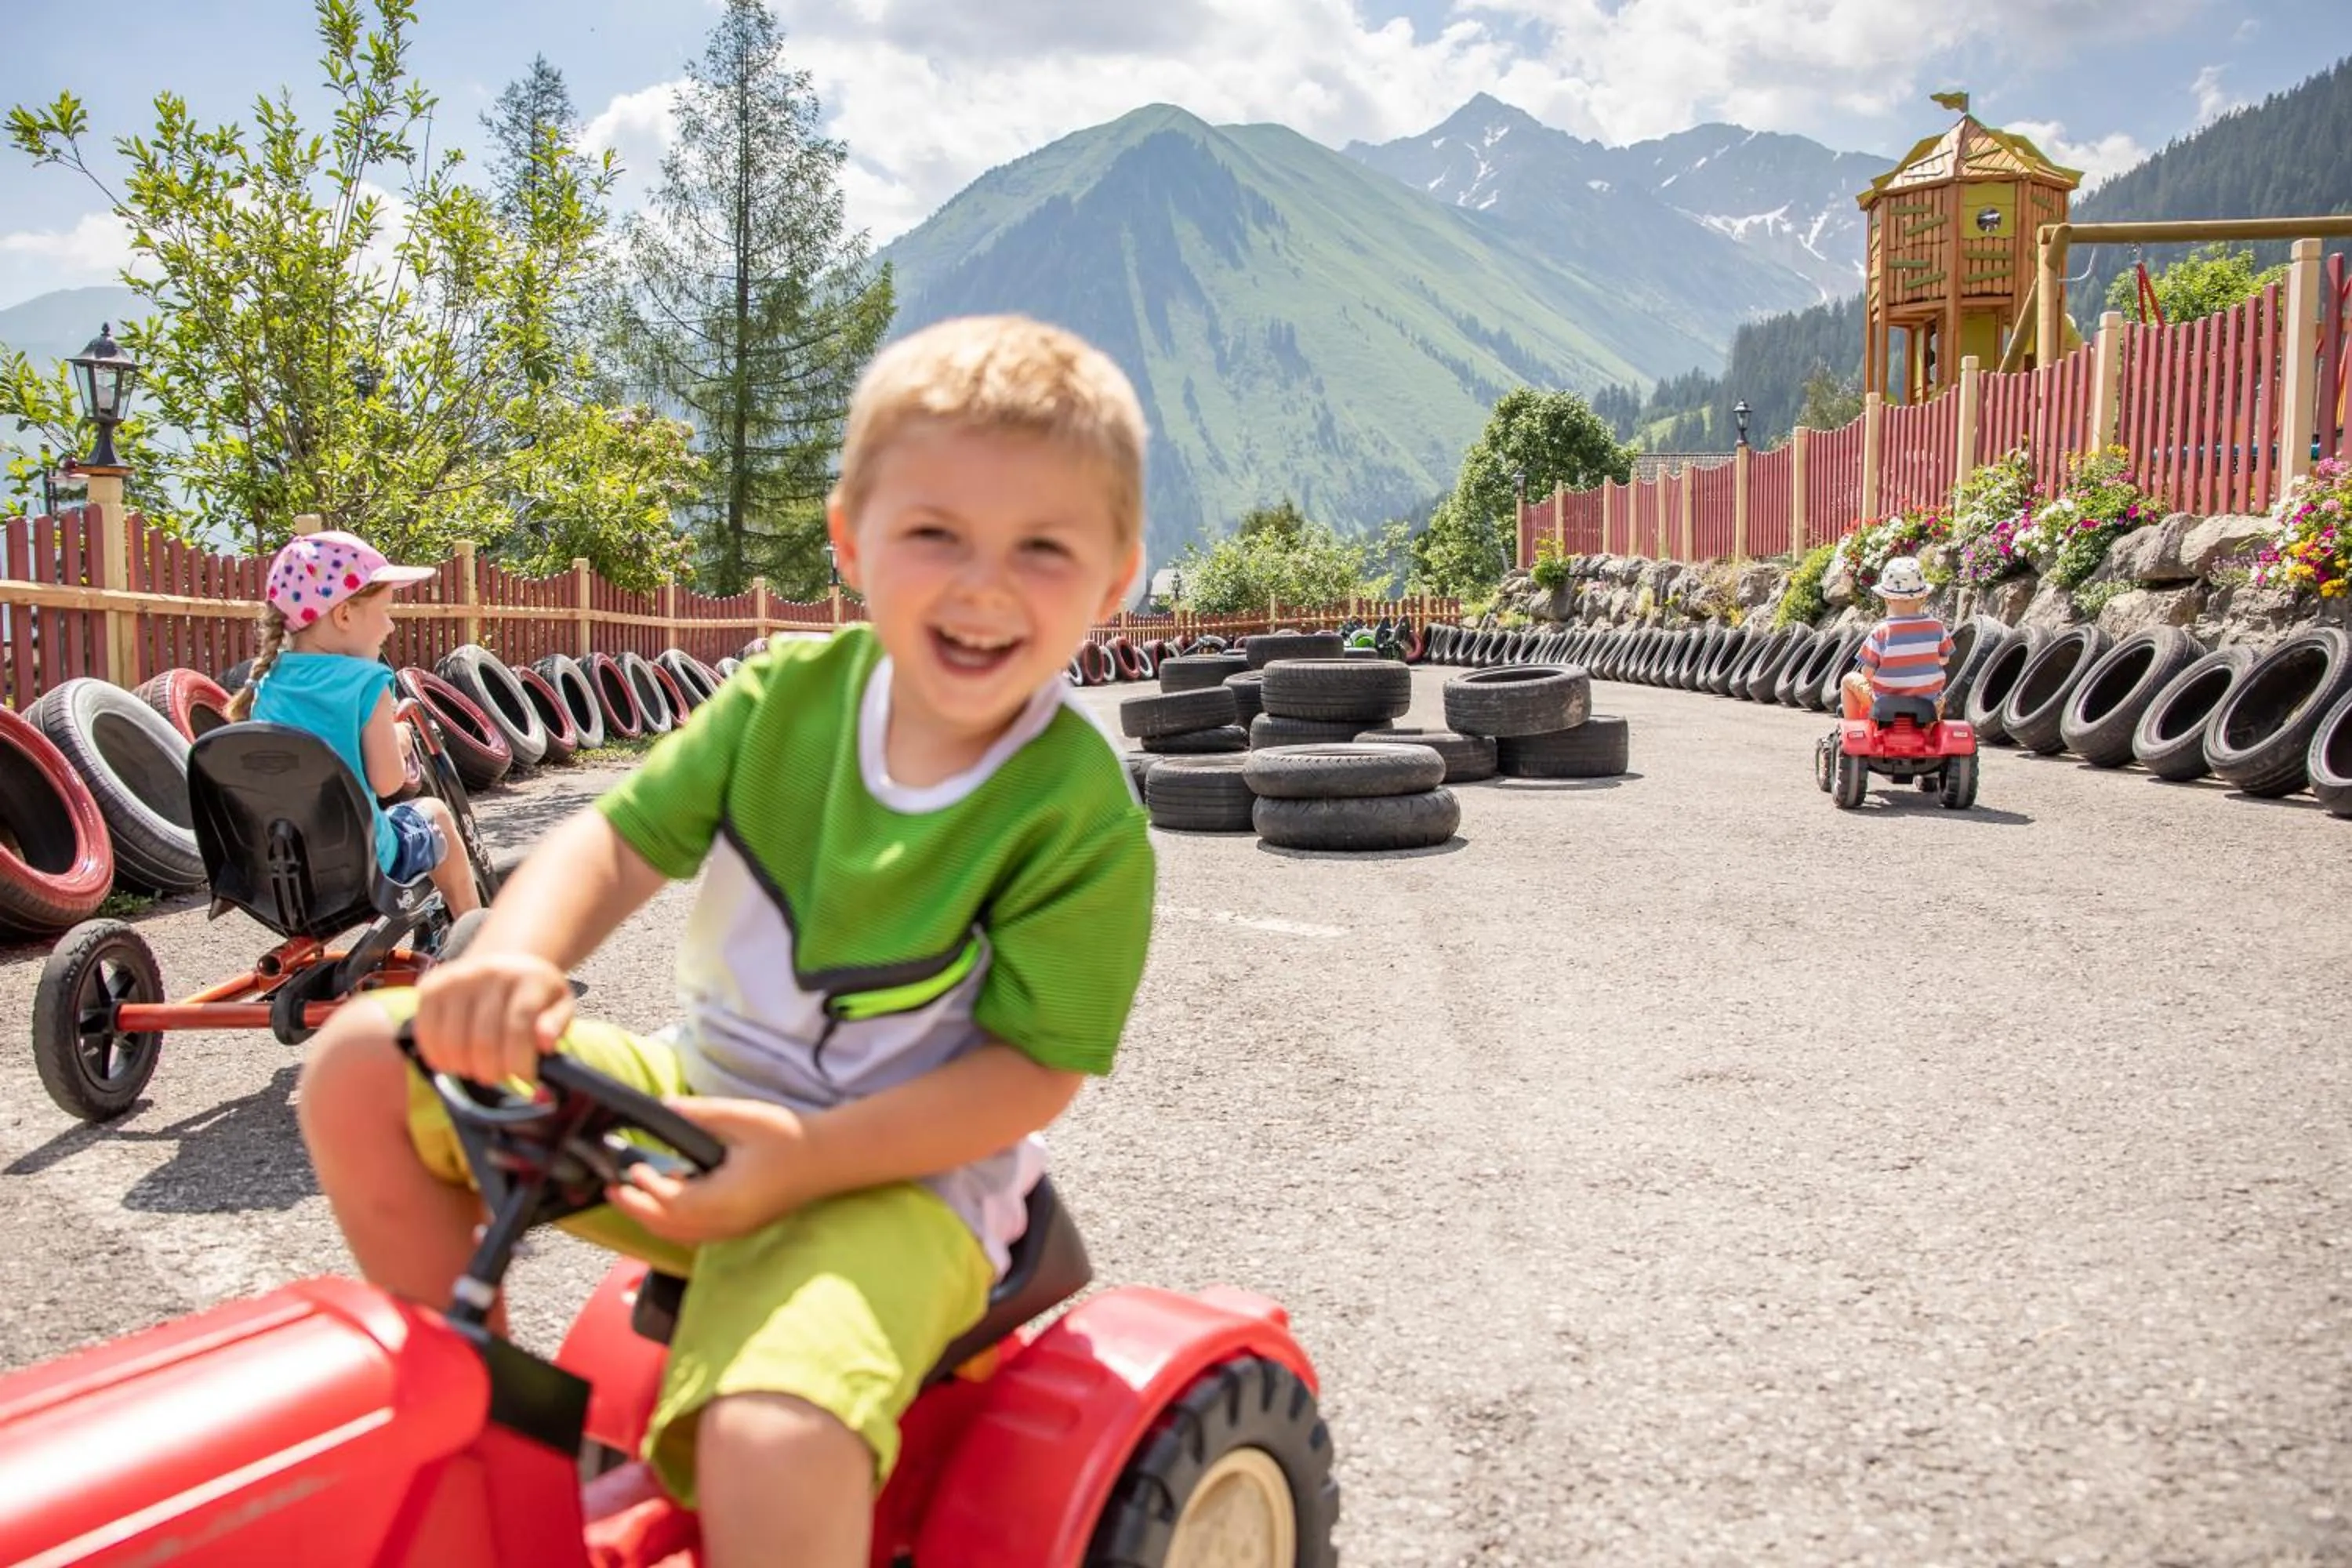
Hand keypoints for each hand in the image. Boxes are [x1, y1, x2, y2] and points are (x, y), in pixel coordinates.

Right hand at [410, 951, 572, 1086]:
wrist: (504, 963)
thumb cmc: (534, 994)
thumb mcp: (560, 1005)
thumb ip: (556, 1024)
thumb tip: (544, 1043)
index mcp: (528, 977)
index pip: (519, 1024)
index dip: (519, 1059)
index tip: (525, 1077)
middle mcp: (490, 972)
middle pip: (483, 1037)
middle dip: (491, 1070)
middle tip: (497, 1078)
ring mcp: (457, 977)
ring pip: (452, 1038)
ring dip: (463, 1067)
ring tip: (475, 1071)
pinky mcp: (431, 986)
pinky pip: (425, 1030)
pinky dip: (436, 1055)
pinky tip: (450, 1063)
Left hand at [605, 1097, 815, 1244]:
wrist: (827, 1158)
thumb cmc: (788, 1137)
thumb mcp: (742, 1118)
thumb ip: (699, 1114)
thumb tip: (663, 1106)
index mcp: (726, 1199)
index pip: (671, 1202)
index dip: (646, 1188)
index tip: (630, 1167)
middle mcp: (726, 1222)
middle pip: (669, 1226)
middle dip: (636, 1208)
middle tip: (612, 1189)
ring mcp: (733, 1229)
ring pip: (679, 1235)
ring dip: (651, 1218)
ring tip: (630, 1197)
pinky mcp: (738, 1226)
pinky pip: (694, 1234)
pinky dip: (671, 1222)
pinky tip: (666, 1202)